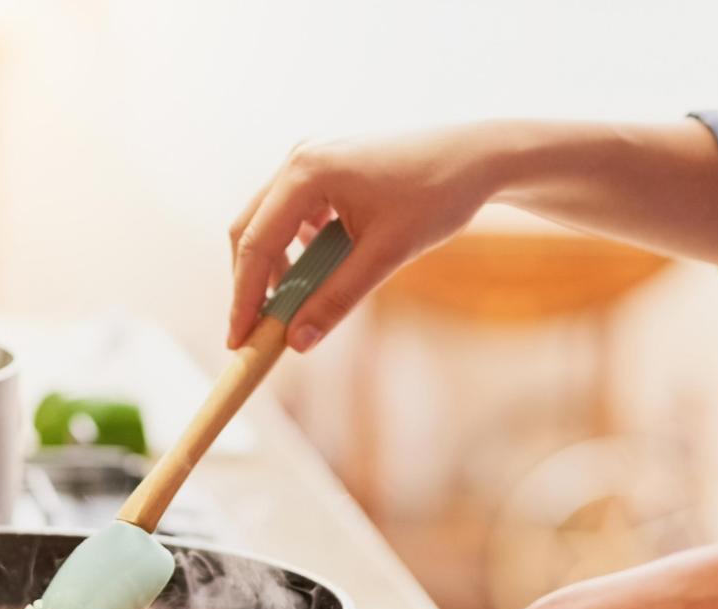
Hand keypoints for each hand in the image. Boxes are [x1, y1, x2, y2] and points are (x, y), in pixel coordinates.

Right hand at [228, 126, 507, 351]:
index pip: (256, 243)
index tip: (238, 340)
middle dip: (251, 284)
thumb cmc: (439, 196)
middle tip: (255, 332)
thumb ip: (338, 299)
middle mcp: (300, 158)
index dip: (243, 297)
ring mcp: (311, 159)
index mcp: (307, 171)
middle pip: (250, 231)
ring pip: (268, 224)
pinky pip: (292, 214)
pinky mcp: (325, 168)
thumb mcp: (387, 255)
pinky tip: (320, 270)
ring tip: (292, 307)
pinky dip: (295, 249)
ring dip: (275, 268)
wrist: (479, 157)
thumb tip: (297, 342)